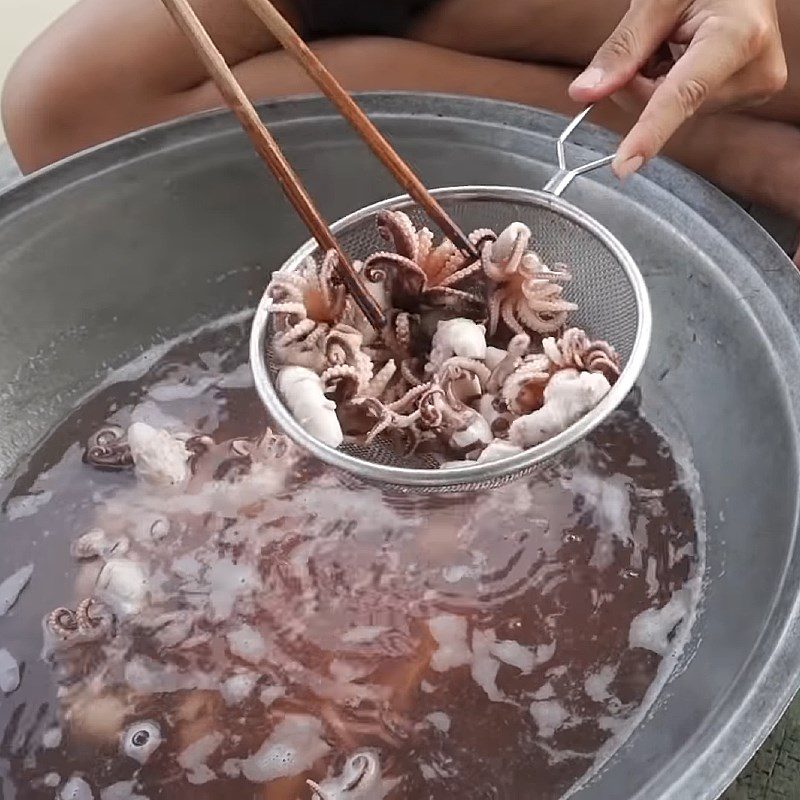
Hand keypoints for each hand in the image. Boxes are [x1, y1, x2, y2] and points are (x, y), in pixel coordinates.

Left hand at [569, 0, 787, 177]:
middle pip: (667, 105)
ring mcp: (756, 87)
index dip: (649, 132)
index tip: (624, 165)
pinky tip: (689, 56)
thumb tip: (584, 94)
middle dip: (643, 82)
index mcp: (740, 35)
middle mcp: (756, 69)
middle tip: (652, 43)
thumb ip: (622, 49)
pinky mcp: (750, 96)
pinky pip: (690, 108)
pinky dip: (675, 86)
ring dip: (659, 82)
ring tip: (680, 41)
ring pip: (675, 111)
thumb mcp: (658, 0)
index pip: (683, 95)